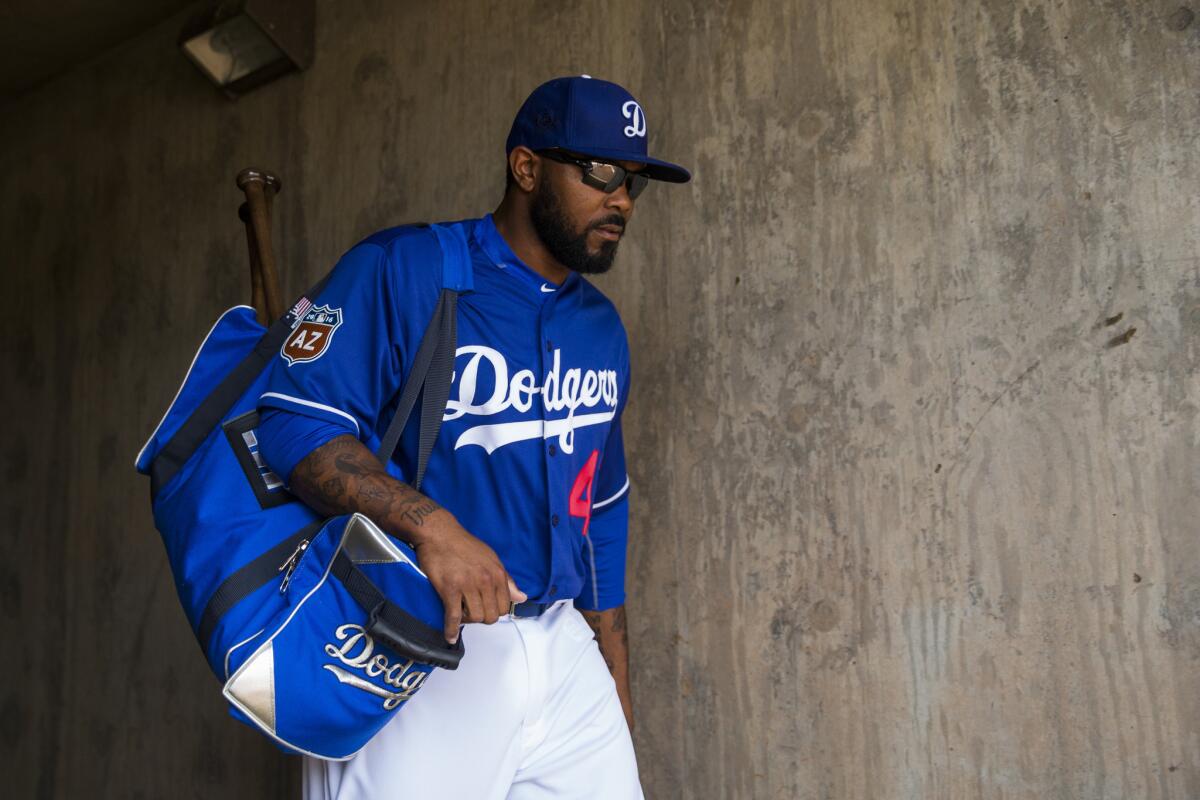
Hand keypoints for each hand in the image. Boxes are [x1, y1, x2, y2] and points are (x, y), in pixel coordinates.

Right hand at [410, 510, 525, 642]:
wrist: (440, 534)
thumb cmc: (464, 545)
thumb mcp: (491, 559)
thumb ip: (507, 581)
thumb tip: (521, 597)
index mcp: (497, 573)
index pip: (505, 606)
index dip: (495, 611)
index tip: (485, 608)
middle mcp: (485, 580)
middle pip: (491, 616)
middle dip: (482, 618)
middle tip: (472, 611)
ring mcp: (467, 585)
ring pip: (475, 618)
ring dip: (467, 621)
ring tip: (461, 612)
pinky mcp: (449, 589)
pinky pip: (453, 616)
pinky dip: (451, 629)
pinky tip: (450, 636)